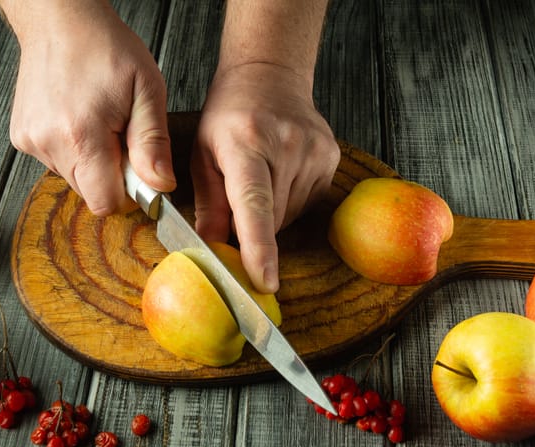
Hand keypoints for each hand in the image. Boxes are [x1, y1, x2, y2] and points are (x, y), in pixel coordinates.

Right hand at [5, 1, 175, 214]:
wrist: (60, 20)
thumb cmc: (105, 47)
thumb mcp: (147, 90)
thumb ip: (154, 143)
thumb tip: (161, 186)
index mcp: (82, 135)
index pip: (105, 202)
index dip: (128, 194)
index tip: (137, 169)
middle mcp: (49, 142)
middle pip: (90, 193)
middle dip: (112, 175)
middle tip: (120, 135)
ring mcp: (31, 141)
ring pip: (73, 178)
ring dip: (92, 162)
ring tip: (98, 121)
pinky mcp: (21, 137)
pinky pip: (56, 162)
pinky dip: (72, 149)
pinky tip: (78, 119)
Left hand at [191, 63, 339, 292]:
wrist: (269, 77)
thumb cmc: (228, 118)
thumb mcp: (203, 155)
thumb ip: (209, 206)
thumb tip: (212, 251)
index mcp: (247, 143)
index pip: (255, 204)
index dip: (259, 248)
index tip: (264, 282)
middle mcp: (287, 146)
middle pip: (272, 220)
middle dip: (252, 227)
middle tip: (236, 200)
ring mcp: (315, 152)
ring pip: (290, 217)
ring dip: (271, 214)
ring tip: (261, 177)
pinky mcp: (331, 158)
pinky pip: (306, 204)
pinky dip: (289, 201)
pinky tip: (280, 174)